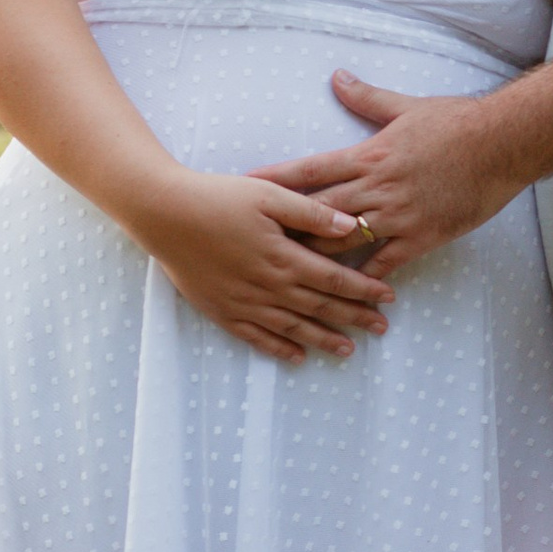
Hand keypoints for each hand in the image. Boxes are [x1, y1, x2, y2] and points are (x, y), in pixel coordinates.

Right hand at [139, 170, 395, 361]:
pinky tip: (298, 357)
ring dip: (324, 339)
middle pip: (320, 308)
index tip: (388, 298)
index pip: (335, 279)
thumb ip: (312, 213)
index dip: (364, 290)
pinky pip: (256, 337)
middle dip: (354, 318)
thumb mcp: (269, 194)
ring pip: (293, 328)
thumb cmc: (217, 197)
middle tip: (381, 329)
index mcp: (284, 256)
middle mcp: (268, 285)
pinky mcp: (222, 310)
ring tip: (349, 350)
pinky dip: (279, 349)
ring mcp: (244, 302)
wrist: (164, 214)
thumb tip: (352, 226)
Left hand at [254, 73, 519, 277]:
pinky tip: (345, 294)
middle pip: (318, 211)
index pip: (310, 170)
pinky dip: (364, 279)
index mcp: (368, 155)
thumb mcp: (406, 106)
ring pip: (345, 242)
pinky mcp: (421, 237)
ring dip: (315, 257)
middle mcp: (376, 188)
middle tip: (251, 241)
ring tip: (284, 273)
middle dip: (283, 227)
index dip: (275, 179)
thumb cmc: (456, 122)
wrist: (502, 144)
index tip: (245, 187)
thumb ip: (367, 98)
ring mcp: (398, 216)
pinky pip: (385, 263)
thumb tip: (337, 77)